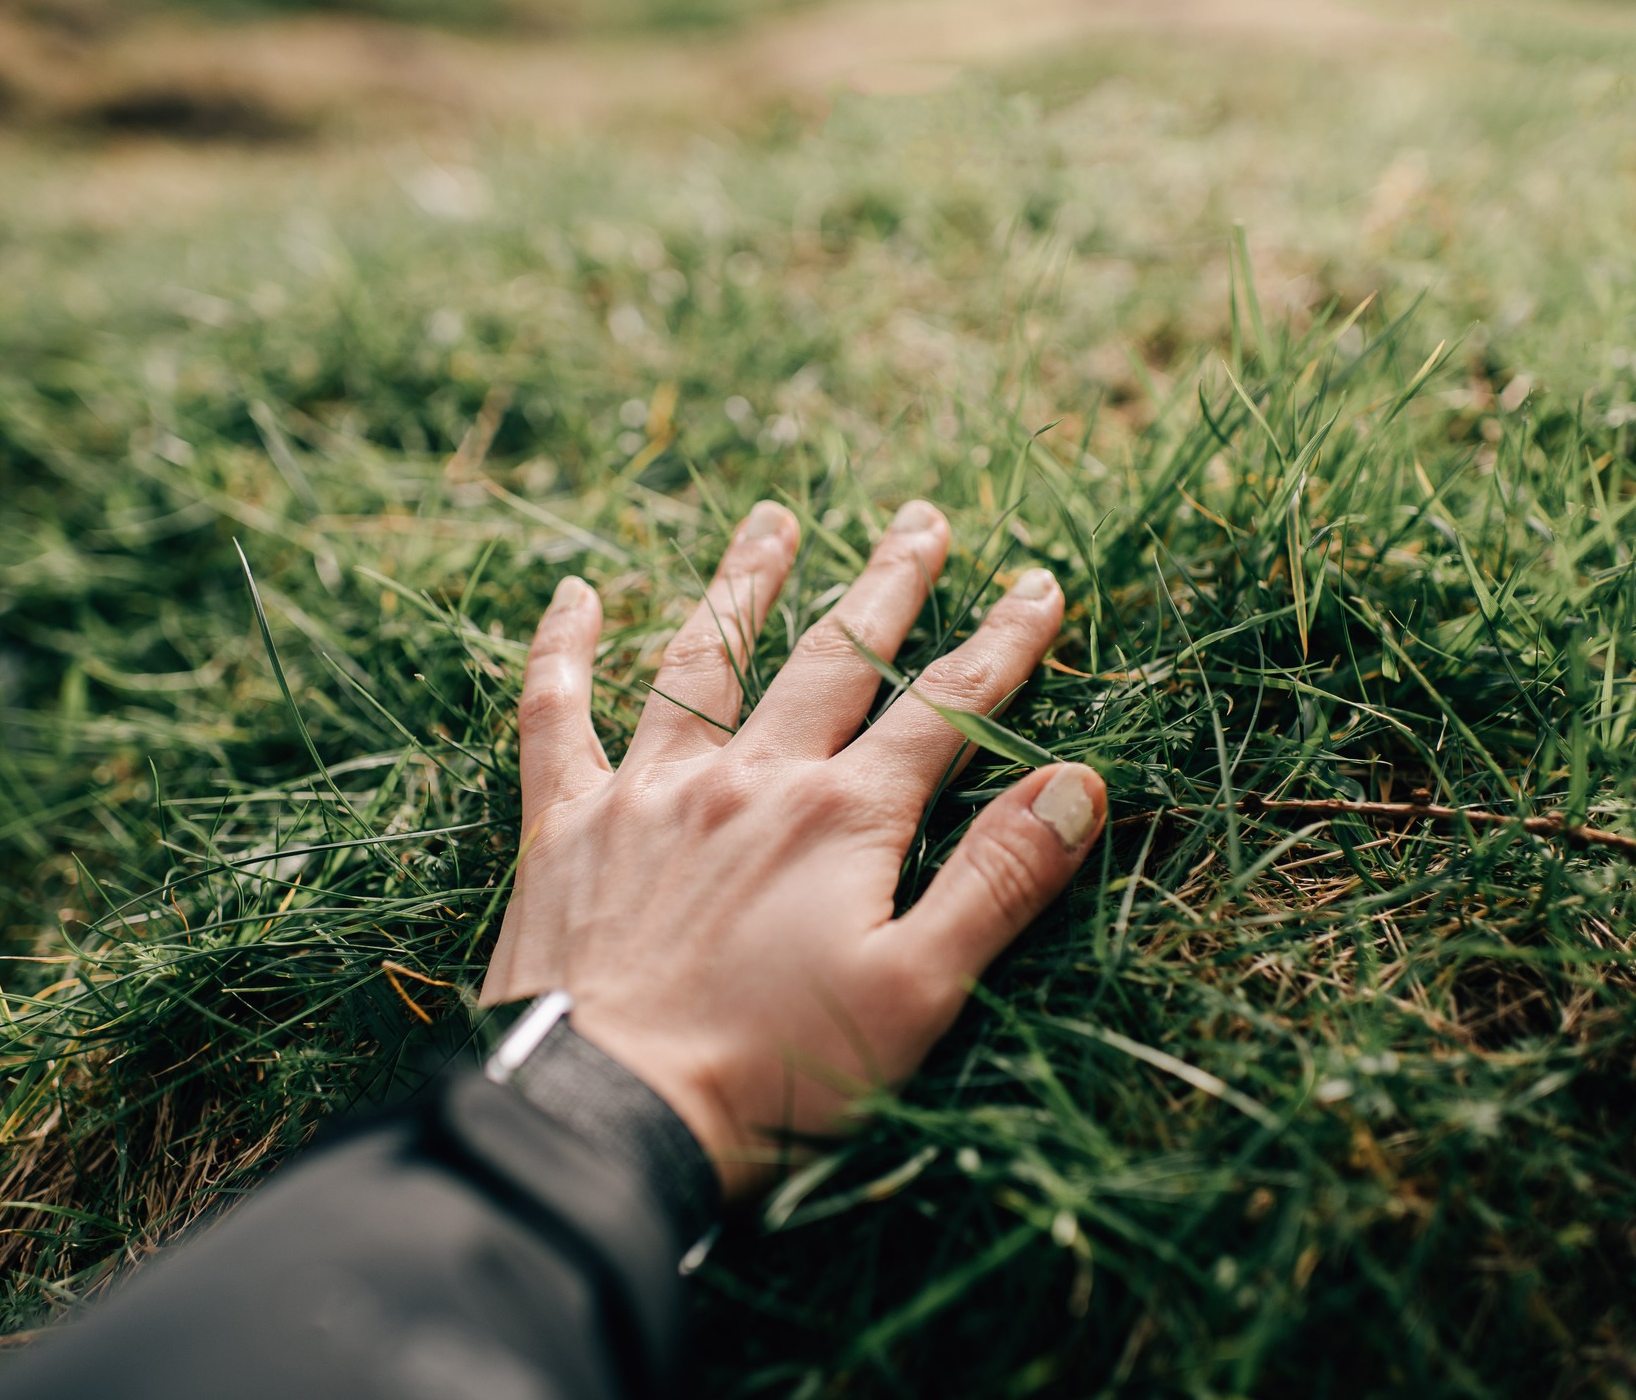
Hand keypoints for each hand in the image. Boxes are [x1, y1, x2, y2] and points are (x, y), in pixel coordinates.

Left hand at [481, 499, 1105, 1194]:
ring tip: (773, 520)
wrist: (607, 1117)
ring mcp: (649, 791)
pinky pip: (557, 714)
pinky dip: (562, 651)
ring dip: (744, 584)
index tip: (1040, 584)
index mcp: (841, 818)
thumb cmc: (775, 1073)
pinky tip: (574, 593)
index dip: (1002, 645)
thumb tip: (1078, 782)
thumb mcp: (917, 991)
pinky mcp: (564, 826)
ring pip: (705, 661)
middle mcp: (749, 779)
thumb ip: (999, 881)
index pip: (943, 710)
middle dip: (887, 585)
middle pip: (833, 659)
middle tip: (920, 517)